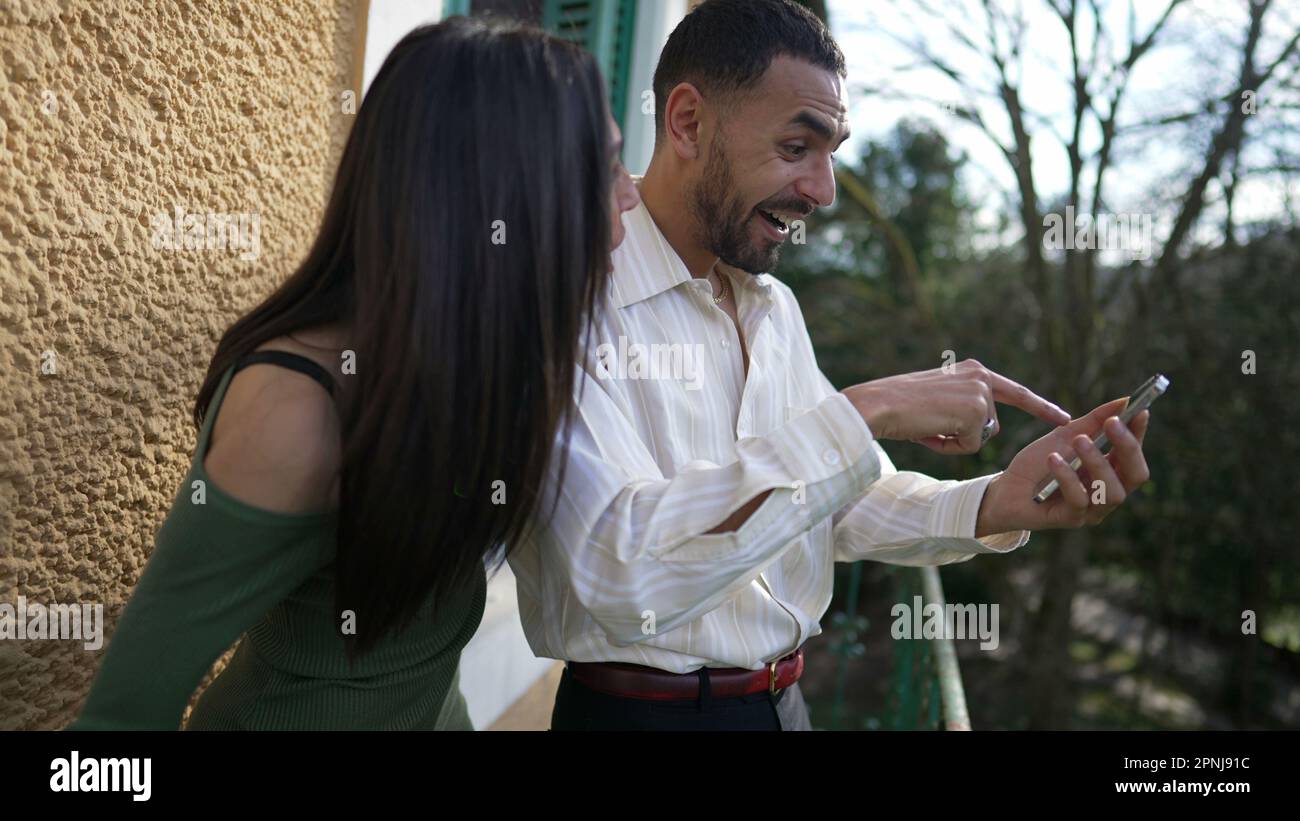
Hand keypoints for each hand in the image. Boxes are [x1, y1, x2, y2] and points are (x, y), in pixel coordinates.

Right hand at [842, 359, 1069, 453]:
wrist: (878, 404)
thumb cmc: (898, 407)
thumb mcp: (937, 399)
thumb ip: (962, 408)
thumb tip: (981, 431)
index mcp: (973, 371)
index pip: (1015, 392)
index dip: (1041, 407)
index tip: (1065, 418)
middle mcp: (982, 377)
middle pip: (990, 426)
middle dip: (964, 435)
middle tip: (930, 425)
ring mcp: (981, 393)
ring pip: (980, 437)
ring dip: (954, 441)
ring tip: (927, 425)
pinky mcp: (976, 411)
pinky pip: (970, 446)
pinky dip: (949, 446)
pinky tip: (929, 431)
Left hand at [976, 397, 1151, 535]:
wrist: (1005, 489)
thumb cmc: (1037, 465)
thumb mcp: (1065, 436)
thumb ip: (1094, 421)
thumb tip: (1124, 401)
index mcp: (1110, 472)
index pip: (1134, 454)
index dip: (1139, 434)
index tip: (1139, 411)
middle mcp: (1106, 493)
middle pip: (1135, 475)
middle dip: (1127, 447)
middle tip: (1111, 423)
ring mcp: (1092, 510)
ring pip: (1111, 491)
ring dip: (1097, 461)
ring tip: (1078, 440)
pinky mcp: (1071, 519)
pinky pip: (1079, 500)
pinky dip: (1068, 476)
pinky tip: (1053, 459)